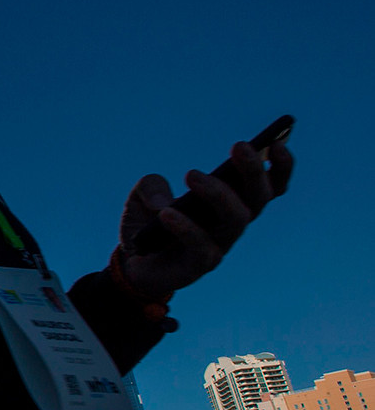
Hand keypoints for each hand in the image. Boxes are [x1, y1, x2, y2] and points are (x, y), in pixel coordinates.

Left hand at [117, 140, 292, 298]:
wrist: (129, 262)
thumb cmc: (148, 223)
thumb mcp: (143, 194)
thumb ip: (151, 186)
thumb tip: (163, 202)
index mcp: (230, 202)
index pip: (268, 186)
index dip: (279, 167)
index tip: (277, 143)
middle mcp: (231, 224)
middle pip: (258, 199)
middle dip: (253, 171)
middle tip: (239, 145)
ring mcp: (219, 246)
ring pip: (236, 220)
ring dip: (219, 193)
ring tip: (191, 174)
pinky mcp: (198, 266)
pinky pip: (201, 246)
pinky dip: (185, 227)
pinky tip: (166, 212)